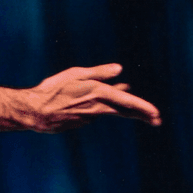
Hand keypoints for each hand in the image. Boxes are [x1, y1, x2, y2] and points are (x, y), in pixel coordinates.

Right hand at [26, 64, 160, 131]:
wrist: (35, 112)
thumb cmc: (52, 89)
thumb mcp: (76, 74)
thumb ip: (98, 73)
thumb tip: (119, 70)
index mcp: (97, 93)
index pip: (126, 102)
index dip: (143, 108)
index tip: (156, 114)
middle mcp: (97, 108)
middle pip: (124, 112)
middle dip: (142, 115)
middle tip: (157, 120)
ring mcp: (90, 117)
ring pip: (112, 112)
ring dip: (126, 110)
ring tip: (142, 113)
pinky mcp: (82, 122)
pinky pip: (97, 113)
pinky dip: (104, 108)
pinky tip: (105, 104)